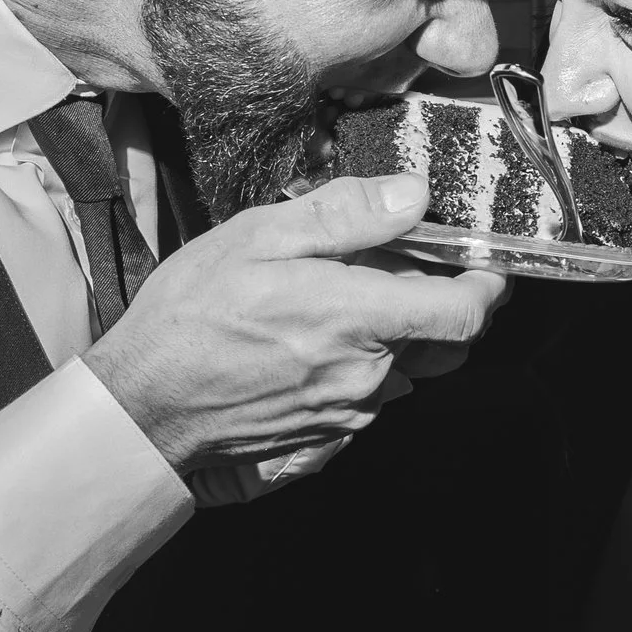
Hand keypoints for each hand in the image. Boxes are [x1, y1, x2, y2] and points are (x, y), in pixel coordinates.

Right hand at [83, 173, 507, 474]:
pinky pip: (370, 392)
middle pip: (440, 337)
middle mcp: (367, 375)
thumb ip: (343, 217)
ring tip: (335, 299)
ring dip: (391, 331)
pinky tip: (310, 338)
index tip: (483, 258)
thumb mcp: (256, 238)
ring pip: (405, 364)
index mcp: (357, 319)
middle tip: (389, 263)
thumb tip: (412, 196)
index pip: (466, 311)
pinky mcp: (329, 435)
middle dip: (431, 298)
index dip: (489, 282)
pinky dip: (360, 360)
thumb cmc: (188, 320)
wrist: (142, 407)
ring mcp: (350, 413)